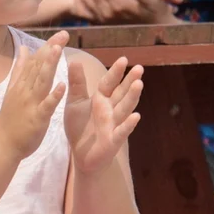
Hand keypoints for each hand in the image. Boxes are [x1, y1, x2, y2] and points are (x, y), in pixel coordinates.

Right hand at [0, 31, 68, 158]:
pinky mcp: (36, 118)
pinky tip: (61, 85)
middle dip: (51, 50)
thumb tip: (24, 49)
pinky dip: (53, 95)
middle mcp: (25, 90)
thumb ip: (20, 69)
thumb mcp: (13, 89)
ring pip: (41, 82)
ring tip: (58, 50)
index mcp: (22, 84)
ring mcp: (30, 103)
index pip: (36, 61)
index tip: (61, 33)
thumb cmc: (10, 119)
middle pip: (39, 67)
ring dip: (49, 65)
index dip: (48, 46)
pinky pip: (46, 105)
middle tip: (64, 34)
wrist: (2, 144)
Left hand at [64, 56, 142, 173]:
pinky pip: (122, 131)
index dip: (116, 72)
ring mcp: (114, 124)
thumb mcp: (75, 103)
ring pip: (124, 109)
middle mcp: (110, 110)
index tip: (123, 59)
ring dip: (132, 97)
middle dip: (130, 81)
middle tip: (139, 68)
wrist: (81, 155)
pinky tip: (136, 116)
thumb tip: (74, 60)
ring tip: (139, 84)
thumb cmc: (81, 127)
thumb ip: (76, 84)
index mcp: (101, 100)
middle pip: (122, 93)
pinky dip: (128, 124)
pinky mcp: (113, 140)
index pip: (109, 83)